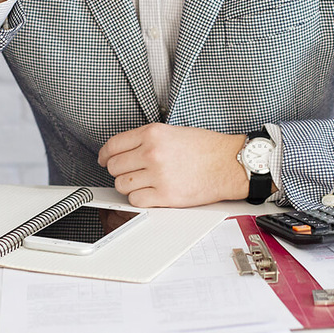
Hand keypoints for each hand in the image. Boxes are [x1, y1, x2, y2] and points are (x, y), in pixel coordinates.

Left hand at [97, 123, 248, 207]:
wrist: (229, 163)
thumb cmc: (206, 147)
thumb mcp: (173, 131)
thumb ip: (147, 139)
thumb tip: (124, 151)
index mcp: (152, 134)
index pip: (113, 145)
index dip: (105, 155)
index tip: (104, 160)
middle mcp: (152, 153)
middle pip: (114, 167)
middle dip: (118, 171)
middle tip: (128, 172)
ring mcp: (158, 175)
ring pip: (122, 185)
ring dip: (128, 186)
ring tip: (142, 183)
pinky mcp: (166, 196)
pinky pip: (136, 200)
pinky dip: (139, 199)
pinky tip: (149, 193)